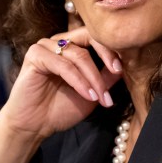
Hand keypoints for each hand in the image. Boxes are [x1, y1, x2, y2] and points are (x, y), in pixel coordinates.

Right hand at [0, 27, 124, 162]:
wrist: (34, 126)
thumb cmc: (59, 109)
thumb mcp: (92, 92)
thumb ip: (106, 77)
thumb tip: (126, 63)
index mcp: (70, 46)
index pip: (94, 36)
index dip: (111, 49)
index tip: (122, 69)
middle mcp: (57, 42)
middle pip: (88, 36)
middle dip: (106, 55)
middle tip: (117, 72)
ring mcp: (44, 47)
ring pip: (78, 54)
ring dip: (93, 77)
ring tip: (100, 97)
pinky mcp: (34, 56)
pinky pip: (63, 65)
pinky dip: (78, 81)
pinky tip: (87, 95)